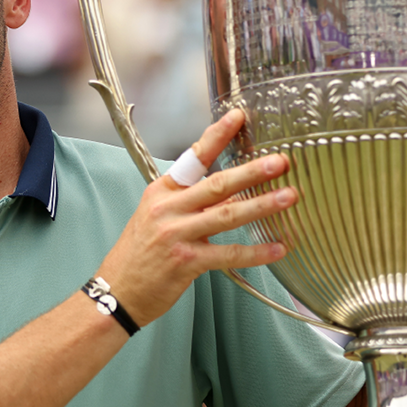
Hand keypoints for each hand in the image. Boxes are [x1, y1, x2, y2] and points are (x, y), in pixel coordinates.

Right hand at [97, 109, 294, 326]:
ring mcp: (177, 235)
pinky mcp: (186, 262)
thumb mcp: (156, 215)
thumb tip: (230, 187)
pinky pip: (228, 254)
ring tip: (288, 196)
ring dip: (261, 205)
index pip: (193, 157)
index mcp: (162, 192)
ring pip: (227, 215)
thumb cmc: (140, 252)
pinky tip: (278, 248)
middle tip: (280, 161)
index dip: (217, 136)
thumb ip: (189, 199)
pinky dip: (255, 252)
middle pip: (217, 184)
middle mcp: (169, 209)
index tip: (239, 116)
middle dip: (252, 171)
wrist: (117, 290)